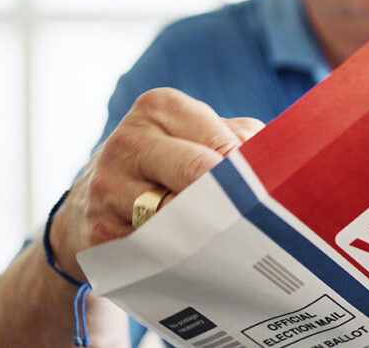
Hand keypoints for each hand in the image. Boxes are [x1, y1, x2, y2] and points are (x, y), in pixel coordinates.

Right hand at [49, 87, 263, 280]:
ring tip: (234, 244)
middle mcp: (129, 140)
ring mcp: (108, 186)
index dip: (249, 173)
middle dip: (232, 200)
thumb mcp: (199, 135)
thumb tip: (276, 165)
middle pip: (197, 173)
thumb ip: (240, 139)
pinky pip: (153, 249)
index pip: (220, 142)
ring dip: (209, 234)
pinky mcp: (98, 230)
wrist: (92, 200)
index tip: (269, 194)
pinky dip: (180, 258)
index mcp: (159, 107)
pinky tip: (197, 260)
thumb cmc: (168, 161)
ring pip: (175, 216)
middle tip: (260, 222)